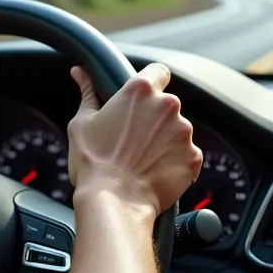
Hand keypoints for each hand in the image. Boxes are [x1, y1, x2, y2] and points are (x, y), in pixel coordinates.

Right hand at [65, 63, 202, 215]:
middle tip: (134, 138)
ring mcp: (183, 132)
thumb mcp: (82, 122)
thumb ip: (88, 92)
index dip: (152, 82)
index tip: (143, 97)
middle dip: (154, 118)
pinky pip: (186, 155)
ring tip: (143, 159)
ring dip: (165, 140)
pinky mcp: (192, 157)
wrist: (113, 201)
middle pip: (167, 104)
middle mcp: (167, 106)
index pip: (159, 71)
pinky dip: (174, 162)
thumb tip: (80, 73)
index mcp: (141, 91)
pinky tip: (154, 172)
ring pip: (177, 130)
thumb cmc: (93, 163)